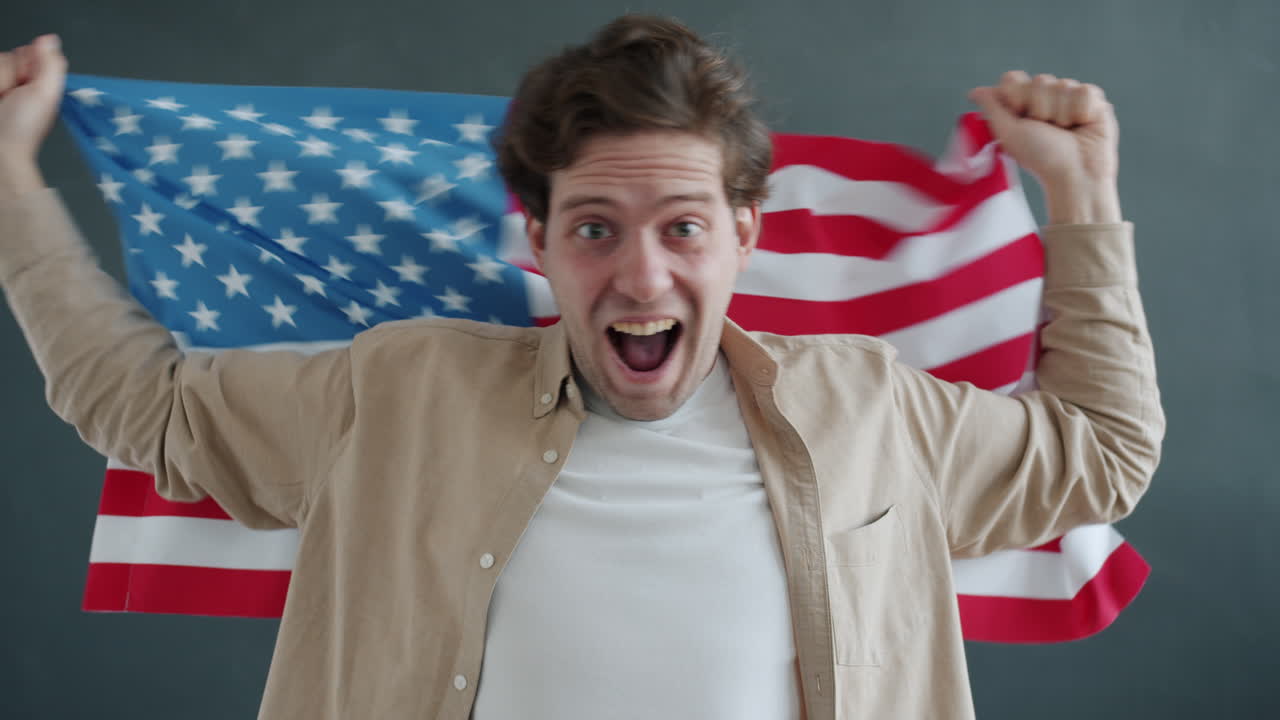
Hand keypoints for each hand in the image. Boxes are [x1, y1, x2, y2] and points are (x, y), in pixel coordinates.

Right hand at [0, 34, 64, 196]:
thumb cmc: (22, 129)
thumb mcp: (46, 95)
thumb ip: (50, 66)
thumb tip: (50, 39)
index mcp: (36, 81)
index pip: (26, 52)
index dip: (25, 65)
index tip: (27, 82)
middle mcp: (15, 81)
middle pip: (6, 57)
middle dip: (9, 75)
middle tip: (13, 97)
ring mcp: (1, 85)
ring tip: (1, 102)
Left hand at [969, 71, 1120, 223]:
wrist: (1075, 173)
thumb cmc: (1041, 158)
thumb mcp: (1009, 134)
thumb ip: (992, 108)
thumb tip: (975, 92)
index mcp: (1022, 102)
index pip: (1013, 79)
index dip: (1016, 97)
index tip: (1020, 118)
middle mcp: (1045, 96)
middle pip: (1039, 80)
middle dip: (1041, 109)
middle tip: (1047, 130)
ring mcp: (1069, 95)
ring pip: (1063, 84)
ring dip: (1062, 114)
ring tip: (1066, 131)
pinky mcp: (1093, 99)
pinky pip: (1084, 90)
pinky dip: (1081, 112)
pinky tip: (1083, 125)